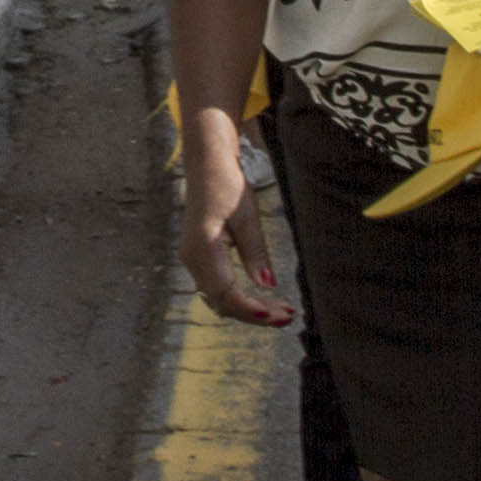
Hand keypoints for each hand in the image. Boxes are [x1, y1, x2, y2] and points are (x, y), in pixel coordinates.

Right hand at [178, 110, 295, 325]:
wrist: (205, 163)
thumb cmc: (226, 183)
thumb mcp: (247, 215)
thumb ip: (256, 253)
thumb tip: (268, 286)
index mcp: (203, 248)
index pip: (225, 292)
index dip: (250, 309)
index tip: (275, 316)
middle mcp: (192, 258)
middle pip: (222, 302)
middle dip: (255, 314)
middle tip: (289, 317)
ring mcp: (193, 259)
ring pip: (220, 298)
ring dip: (249, 309)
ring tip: (283, 311)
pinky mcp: (199, 258)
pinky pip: (218, 288)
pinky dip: (240, 298)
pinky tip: (263, 299)